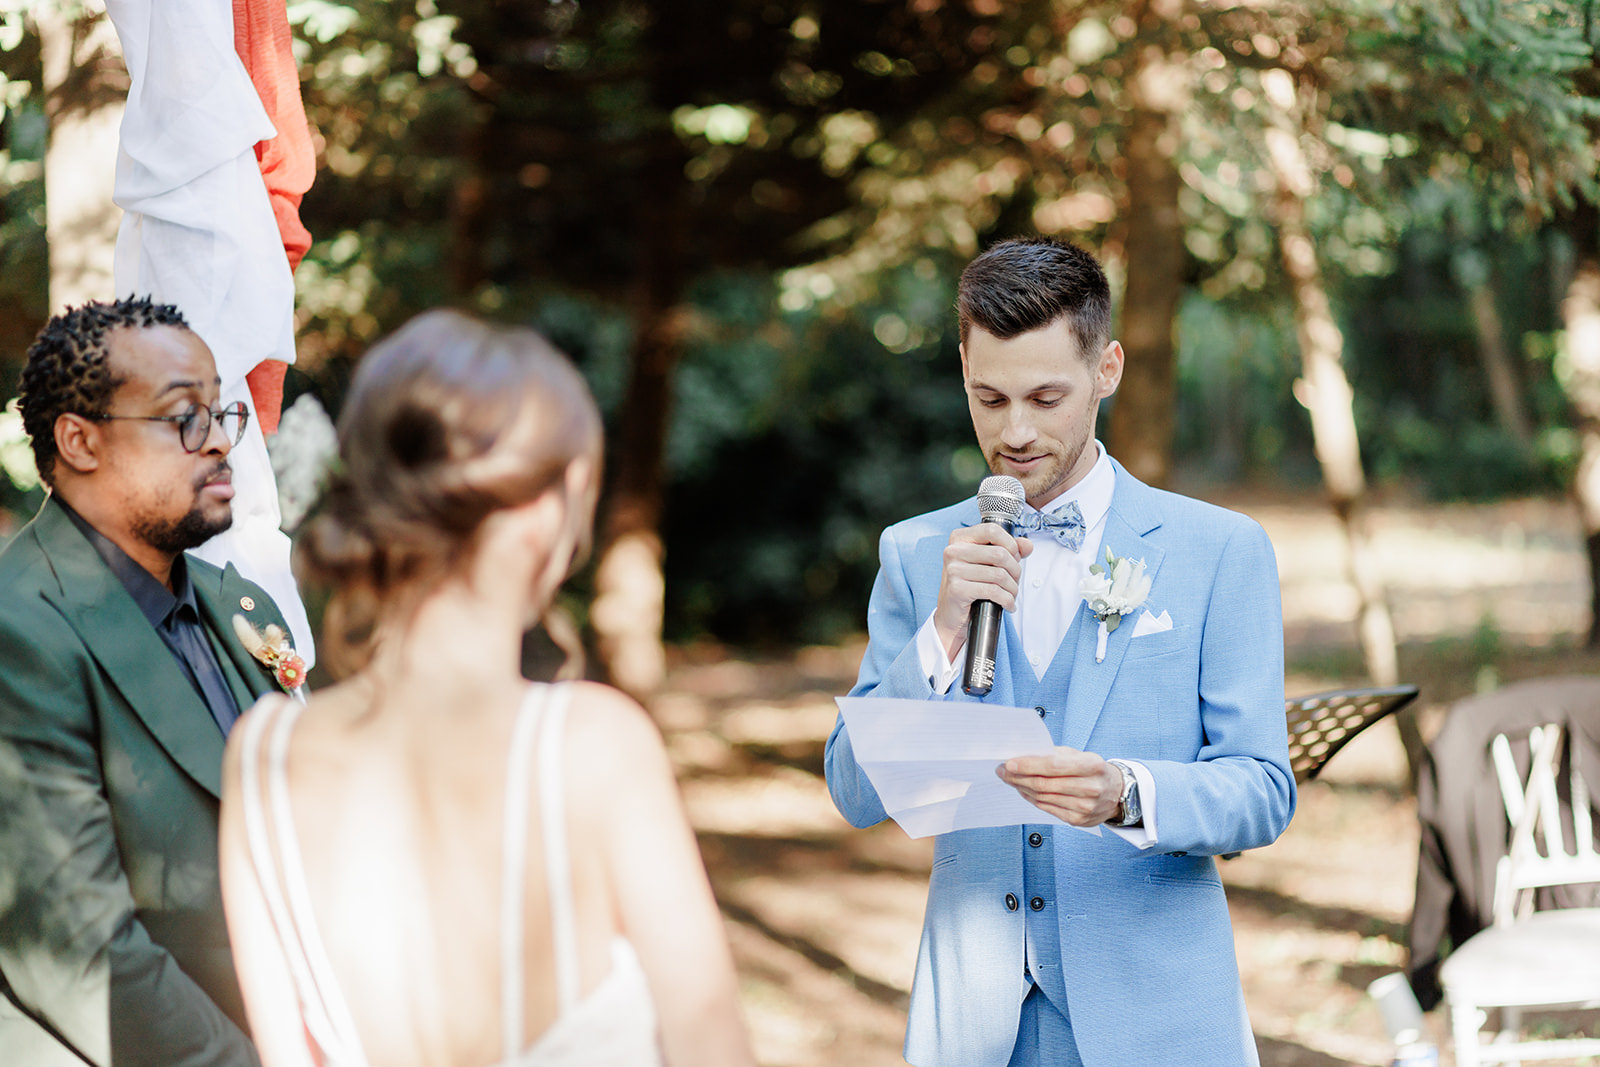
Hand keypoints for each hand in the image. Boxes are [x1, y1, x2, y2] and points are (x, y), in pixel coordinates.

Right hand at [930, 523, 1033, 659]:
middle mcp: (953, 551)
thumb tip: (1027, 545)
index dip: (1010, 544)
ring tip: (1012, 594)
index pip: (992, 530)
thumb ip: (1009, 549)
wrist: (951, 614)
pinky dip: (1007, 600)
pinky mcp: (957, 589)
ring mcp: (953, 570)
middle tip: (1014, 581)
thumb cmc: (970, 584)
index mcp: (960, 538)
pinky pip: (993, 591)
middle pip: (1000, 554)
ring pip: (999, 574)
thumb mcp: (988, 562)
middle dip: (1015, 570)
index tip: (1014, 557)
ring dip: (1012, 588)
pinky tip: (1008, 604)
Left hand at [997, 747, 1123, 826]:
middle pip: (1044, 784)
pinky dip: (1031, 799)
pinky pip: (1047, 809)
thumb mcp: (1079, 755)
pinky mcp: (1078, 820)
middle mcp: (1091, 788)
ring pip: (1043, 798)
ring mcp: (1085, 807)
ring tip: (1010, 779)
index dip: (1028, 764)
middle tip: (1002, 770)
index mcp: (1092, 765)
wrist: (1116, 793)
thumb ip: (1054, 754)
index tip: (1009, 762)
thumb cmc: (1093, 770)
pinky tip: (1023, 790)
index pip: (1053, 765)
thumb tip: (1022, 755)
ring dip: (1021, 788)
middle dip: (1018, 777)